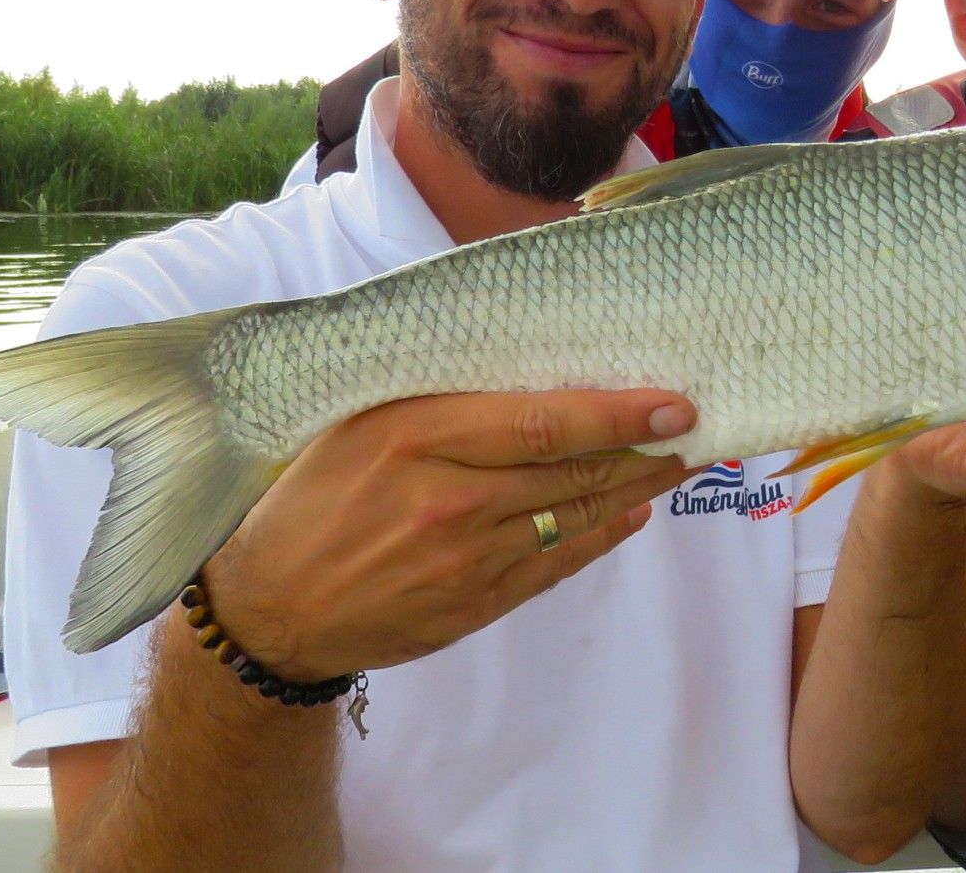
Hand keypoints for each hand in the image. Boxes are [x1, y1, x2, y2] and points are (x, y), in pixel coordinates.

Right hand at [201, 388, 697, 679]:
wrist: (270, 607)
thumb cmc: (313, 495)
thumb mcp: (359, 420)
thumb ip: (439, 393)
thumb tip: (531, 358)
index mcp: (414, 435)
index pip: (543, 421)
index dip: (618, 412)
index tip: (672, 399)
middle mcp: (446, 498)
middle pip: (573, 471)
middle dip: (645, 449)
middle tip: (695, 426)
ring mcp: (463, 559)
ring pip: (573, 517)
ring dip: (635, 489)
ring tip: (675, 461)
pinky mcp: (473, 605)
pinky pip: (556, 564)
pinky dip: (601, 536)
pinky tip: (630, 513)